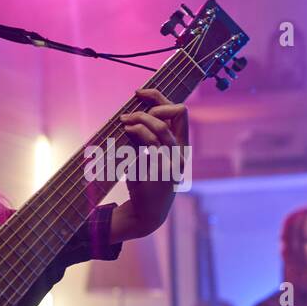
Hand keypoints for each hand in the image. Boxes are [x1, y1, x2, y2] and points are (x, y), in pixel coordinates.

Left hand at [114, 87, 189, 241]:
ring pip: (160, 128)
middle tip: (131, 113)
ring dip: (139, 119)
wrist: (147, 212)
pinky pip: (148, 143)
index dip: (159, 97)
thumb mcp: (150, 155)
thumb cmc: (147, 181)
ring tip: (125, 121)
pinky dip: (136, 132)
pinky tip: (126, 131)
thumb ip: (148, 135)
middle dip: (153, 105)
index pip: (179, 111)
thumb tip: (136, 111)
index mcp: (182, 145)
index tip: (139, 93)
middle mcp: (181, 151)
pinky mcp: (159, 169)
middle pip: (178, 113)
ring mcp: (172, 160)